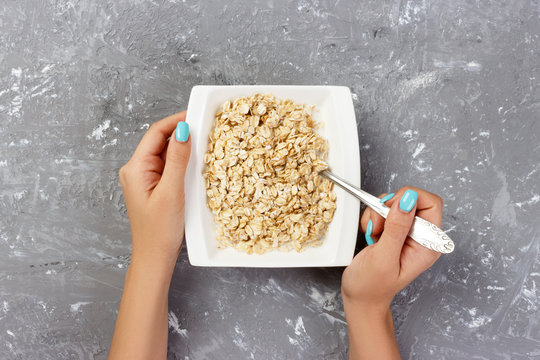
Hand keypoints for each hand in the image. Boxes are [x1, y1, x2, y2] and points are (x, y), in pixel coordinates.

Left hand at [119, 111, 190, 268]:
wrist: (155, 257)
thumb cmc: (160, 230)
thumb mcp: (172, 192)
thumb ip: (178, 159)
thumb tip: (183, 130)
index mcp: (135, 168)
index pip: (156, 133)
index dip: (176, 121)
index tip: (197, 114)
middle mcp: (137, 170)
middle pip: (160, 141)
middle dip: (182, 134)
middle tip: (206, 129)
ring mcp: (145, 179)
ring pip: (166, 154)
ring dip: (184, 149)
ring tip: (205, 145)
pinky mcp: (154, 187)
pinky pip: (169, 167)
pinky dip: (182, 163)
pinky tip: (196, 165)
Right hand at [342, 187, 442, 310]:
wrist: (360, 297)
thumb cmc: (372, 286)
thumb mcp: (384, 257)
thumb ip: (396, 228)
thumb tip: (408, 199)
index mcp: (427, 244)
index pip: (431, 203)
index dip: (410, 198)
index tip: (391, 208)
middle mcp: (421, 237)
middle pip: (411, 200)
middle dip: (389, 207)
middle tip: (379, 226)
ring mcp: (407, 233)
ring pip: (394, 203)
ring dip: (378, 214)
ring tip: (374, 234)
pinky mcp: (394, 230)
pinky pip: (383, 210)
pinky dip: (373, 217)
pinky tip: (372, 234)